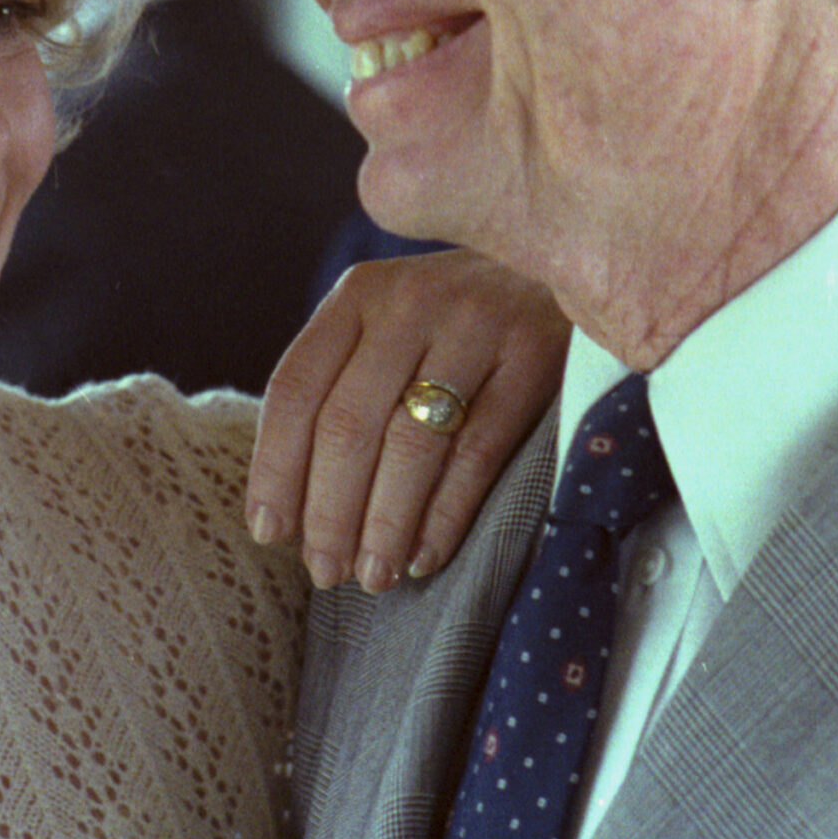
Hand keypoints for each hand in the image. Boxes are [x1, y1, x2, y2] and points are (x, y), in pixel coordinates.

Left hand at [248, 249, 566, 591]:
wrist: (568, 261)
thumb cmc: (457, 320)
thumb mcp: (391, 323)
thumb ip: (342, 383)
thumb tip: (291, 505)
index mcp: (359, 295)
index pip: (295, 387)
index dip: (276, 468)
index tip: (269, 532)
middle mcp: (410, 302)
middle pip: (348, 422)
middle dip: (330, 511)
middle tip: (325, 572)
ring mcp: (475, 325)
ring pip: (411, 443)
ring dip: (385, 523)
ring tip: (374, 577)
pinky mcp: (534, 356)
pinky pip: (478, 451)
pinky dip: (446, 513)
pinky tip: (426, 555)